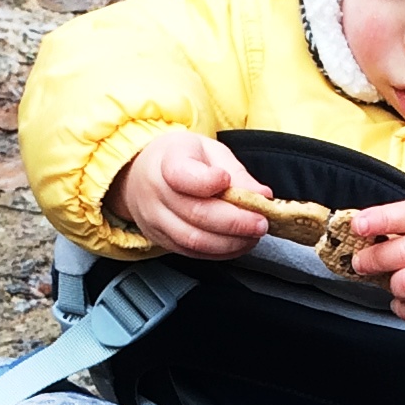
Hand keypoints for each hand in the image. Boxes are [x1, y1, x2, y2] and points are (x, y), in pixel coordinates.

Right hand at [107, 129, 270, 257]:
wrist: (142, 174)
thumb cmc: (182, 159)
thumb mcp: (209, 151)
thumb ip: (236, 172)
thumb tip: (262, 195)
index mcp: (168, 161)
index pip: (182, 175)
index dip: (207, 181)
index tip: (226, 180)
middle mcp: (156, 192)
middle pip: (195, 213)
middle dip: (235, 222)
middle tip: (260, 222)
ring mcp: (155, 220)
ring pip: (194, 240)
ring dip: (230, 242)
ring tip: (253, 236)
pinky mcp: (161, 240)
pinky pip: (192, 253)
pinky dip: (220, 252)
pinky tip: (237, 244)